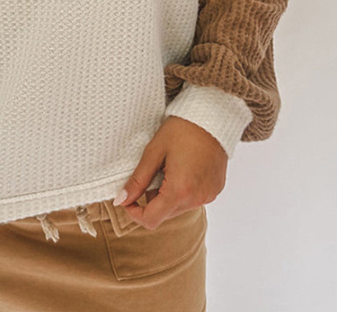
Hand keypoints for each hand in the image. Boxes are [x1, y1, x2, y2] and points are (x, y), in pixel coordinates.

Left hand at [114, 116, 228, 229]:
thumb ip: (138, 179)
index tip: (129, 196)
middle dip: (151, 199)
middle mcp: (196, 199)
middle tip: (151, 171)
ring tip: (169, 167)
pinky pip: (193, 199)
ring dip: (167, 194)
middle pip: (164, 214)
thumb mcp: (154, 152)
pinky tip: (183, 168)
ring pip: (178, 207)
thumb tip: (121, 200)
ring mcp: (208, 195)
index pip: (151, 220)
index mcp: (179, 191)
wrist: (212, 116)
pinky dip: (183, 190)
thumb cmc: (181, 130)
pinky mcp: (215, 189)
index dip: (134, 212)